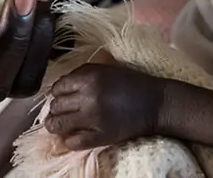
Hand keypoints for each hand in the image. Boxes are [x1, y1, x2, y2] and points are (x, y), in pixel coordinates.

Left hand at [45, 63, 164, 149]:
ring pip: (57, 124)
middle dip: (57, 109)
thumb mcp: (106, 70)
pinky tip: (75, 136)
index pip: (57, 87)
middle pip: (55, 106)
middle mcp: (88, 96)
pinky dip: (70, 141)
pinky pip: (72, 142)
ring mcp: (93, 117)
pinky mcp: (101, 136)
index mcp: (90, 76)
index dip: (58, 93)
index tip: (65, 97)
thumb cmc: (132, 83)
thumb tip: (60, 88)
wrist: (157, 103)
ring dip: (57, 125)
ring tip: (64, 125)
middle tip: (66, 112)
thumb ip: (83, 75)